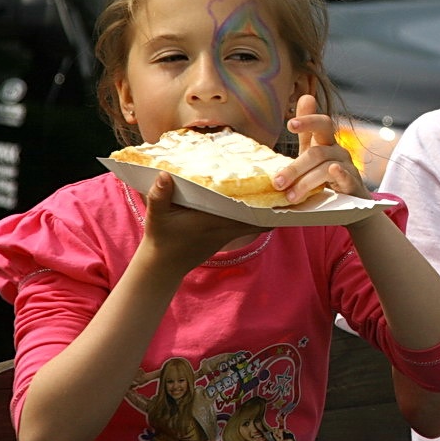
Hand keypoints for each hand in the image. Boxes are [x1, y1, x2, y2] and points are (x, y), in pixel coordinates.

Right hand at [141, 172, 268, 276]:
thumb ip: (159, 196)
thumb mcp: (155, 217)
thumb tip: (164, 174)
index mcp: (212, 221)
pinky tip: (261, 205)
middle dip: (271, 206)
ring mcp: (226, 236)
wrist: (163, 266)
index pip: (245, 214)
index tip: (277, 191)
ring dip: (265, 212)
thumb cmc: (161, 239)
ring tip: (279, 194)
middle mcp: (224, 229)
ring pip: (254, 224)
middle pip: (257, 219)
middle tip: (284, 188)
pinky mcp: (224, 238)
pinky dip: (255, 218)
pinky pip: (246, 227)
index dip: (264, 206)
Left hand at [273, 95, 370, 199]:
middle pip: (316, 153)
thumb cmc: (325, 174)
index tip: (290, 124)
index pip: (321, 124)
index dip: (308, 120)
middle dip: (294, 168)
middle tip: (277, 182)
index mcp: (327, 141)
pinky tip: (333, 171)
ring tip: (290, 196)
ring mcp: (347, 167)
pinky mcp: (354, 183)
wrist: (350, 200)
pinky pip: (347, 176)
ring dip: (305, 182)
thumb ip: (306, 131)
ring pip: (325, 168)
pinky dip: (340, 173)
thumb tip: (305, 96)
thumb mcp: (313, 152)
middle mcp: (338, 150)